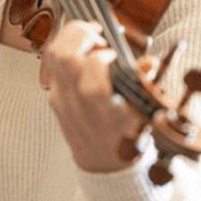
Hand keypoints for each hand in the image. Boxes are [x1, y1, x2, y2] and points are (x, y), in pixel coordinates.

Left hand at [39, 20, 145, 172]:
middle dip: (80, 33)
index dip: (103, 52)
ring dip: (70, 39)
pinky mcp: (54, 99)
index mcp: (103, 107)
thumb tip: (148, 62)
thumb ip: (144, 86)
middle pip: (64, 55)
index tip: (114, 54)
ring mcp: (61, 100)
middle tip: (96, 34)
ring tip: (88, 39)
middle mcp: (76, 102)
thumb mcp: (144, 115)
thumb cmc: (127, 139)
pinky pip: (52, 67)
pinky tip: (82, 54)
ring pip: (53, 57)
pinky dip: (66, 52)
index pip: (92, 67)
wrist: (104, 166)